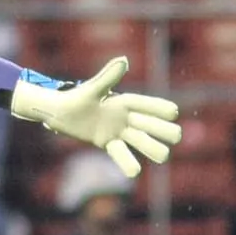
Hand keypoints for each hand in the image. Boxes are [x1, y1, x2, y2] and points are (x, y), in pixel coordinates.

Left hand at [9, 57, 182, 176]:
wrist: (59, 113)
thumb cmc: (76, 98)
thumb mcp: (92, 89)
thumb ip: (108, 77)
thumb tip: (124, 61)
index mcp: (122, 101)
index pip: (145, 104)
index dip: (159, 108)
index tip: (173, 112)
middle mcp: (124, 117)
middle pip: (149, 124)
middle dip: (162, 129)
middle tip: (176, 136)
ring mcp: (118, 131)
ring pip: (140, 140)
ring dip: (151, 147)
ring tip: (164, 156)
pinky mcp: (108, 143)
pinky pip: (120, 153)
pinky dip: (127, 162)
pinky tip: (134, 173)